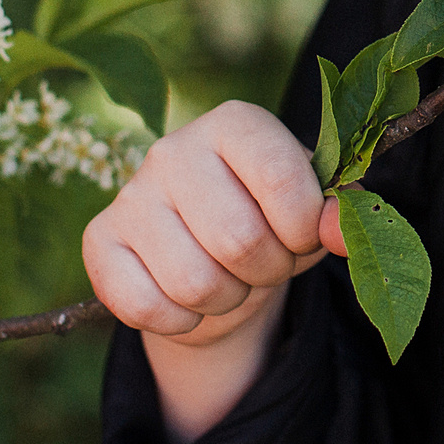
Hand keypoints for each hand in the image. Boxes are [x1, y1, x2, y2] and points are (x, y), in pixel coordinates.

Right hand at [83, 100, 344, 350]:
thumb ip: (337, 213)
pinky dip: (180, 321)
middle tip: (264, 263)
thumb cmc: (272, 222)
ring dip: (227, 299)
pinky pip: (145, 306)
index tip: (303, 234)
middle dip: (267, 270)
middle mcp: (175, 148)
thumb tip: (344, 228)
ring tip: (229, 278)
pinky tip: (186, 300)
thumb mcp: (313, 214)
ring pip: (194, 282)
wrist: (213, 258)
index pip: (282, 178)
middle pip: (239, 239)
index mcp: (235, 122)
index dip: (304, 227)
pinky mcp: (98, 240)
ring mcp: (130, 193)